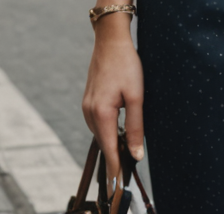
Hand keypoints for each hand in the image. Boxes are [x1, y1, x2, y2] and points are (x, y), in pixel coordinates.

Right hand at [81, 20, 143, 192]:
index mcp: (101, 112)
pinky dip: (107, 131)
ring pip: (100, 133)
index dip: (115, 167)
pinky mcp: (89, 100)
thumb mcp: (137, 96)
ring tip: (124, 155)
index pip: (109, 148)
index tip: (119, 184)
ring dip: (111, 143)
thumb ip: (136, 126)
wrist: (110, 40)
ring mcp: (87, 105)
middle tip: (127, 171)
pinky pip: (97, 122)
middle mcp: (90, 111)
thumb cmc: (127, 64)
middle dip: (114, 157)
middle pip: (103, 142)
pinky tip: (117, 133)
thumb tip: (135, 154)